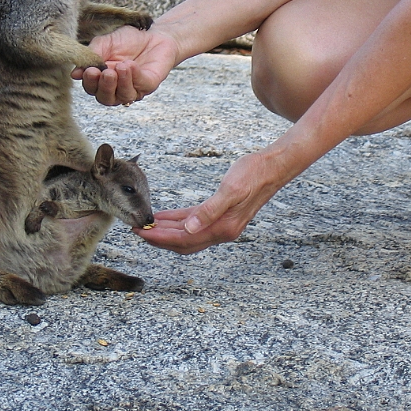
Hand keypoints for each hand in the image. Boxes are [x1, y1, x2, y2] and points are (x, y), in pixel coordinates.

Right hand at [72, 25, 178, 105]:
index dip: (90, 83)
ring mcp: (134, 89)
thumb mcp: (105, 43)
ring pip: (124, 96)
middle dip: (105, 87)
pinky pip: (141, 86)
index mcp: (102, 79)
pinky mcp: (149, 85)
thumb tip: (75, 74)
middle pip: (106, 98)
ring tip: (121, 66)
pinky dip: (135, 76)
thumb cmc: (127, 39)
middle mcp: (117, 88)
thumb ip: (92, 56)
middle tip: (106, 73)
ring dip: (121, 83)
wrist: (153, 33)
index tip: (89, 71)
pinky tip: (130, 65)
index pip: (92, 89)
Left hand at [134, 151, 286, 253]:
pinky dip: (177, 222)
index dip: (160, 237)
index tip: (140, 232)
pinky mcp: (221, 214)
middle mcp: (222, 231)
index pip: (184, 239)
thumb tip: (188, 229)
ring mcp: (222, 224)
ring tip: (145, 225)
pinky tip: (164, 217)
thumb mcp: (231, 190)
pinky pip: (194, 223)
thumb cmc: (254, 174)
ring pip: (187, 235)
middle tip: (136, 230)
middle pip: (183, 242)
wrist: (273, 167)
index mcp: (223, 227)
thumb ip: (209, 211)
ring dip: (166, 231)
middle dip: (159, 238)